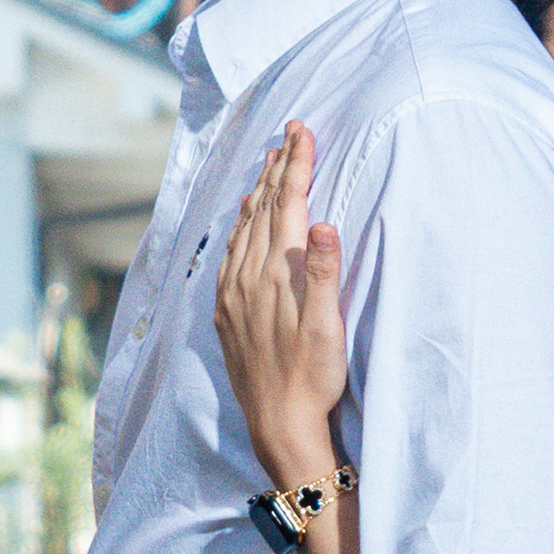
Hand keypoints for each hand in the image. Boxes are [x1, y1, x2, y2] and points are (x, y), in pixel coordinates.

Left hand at [215, 123, 351, 492]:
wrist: (278, 422)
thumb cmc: (312, 376)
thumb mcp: (327, 326)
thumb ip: (323, 272)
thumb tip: (323, 222)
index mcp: (276, 272)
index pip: (288, 204)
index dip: (296, 165)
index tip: (303, 131)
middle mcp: (248, 275)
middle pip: (264, 208)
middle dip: (278, 167)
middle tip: (290, 133)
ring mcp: (233, 292)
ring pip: (244, 226)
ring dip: (258, 191)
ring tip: (269, 163)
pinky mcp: (227, 310)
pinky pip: (230, 253)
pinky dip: (240, 225)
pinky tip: (244, 218)